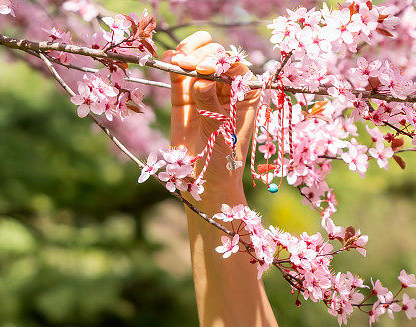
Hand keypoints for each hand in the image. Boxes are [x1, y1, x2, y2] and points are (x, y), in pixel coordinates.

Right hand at [161, 32, 260, 196]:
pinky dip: (172, 61)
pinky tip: (169, 60)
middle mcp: (226, 89)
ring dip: (187, 54)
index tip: (206, 70)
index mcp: (245, 95)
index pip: (235, 67)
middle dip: (202, 56)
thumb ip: (211, 107)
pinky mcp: (183, 98)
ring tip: (178, 61)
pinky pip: (178, 73)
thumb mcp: (221, 134)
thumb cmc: (223, 161)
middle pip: (215, 58)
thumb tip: (202, 81)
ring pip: (196, 59)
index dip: (221, 62)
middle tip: (188, 66)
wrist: (204, 183)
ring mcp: (203, 91)